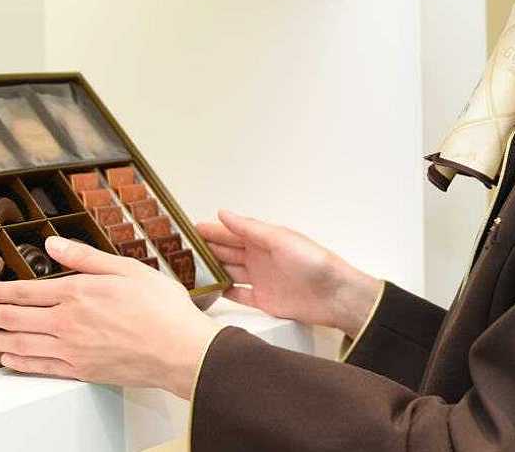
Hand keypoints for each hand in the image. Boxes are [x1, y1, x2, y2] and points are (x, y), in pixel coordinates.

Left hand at [0, 236, 219, 399]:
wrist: (179, 350)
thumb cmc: (161, 308)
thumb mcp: (126, 268)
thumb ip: (85, 257)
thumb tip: (53, 245)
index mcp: (78, 293)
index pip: (26, 292)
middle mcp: (68, 323)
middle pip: (15, 319)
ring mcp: (72, 349)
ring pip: (21, 345)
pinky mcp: (81, 370)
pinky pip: (41, 367)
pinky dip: (19, 364)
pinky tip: (8, 360)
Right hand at [195, 210, 380, 336]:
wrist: (334, 296)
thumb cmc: (314, 263)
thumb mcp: (279, 239)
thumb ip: (249, 228)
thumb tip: (223, 213)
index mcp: (264, 240)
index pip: (231, 232)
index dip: (210, 230)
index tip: (188, 229)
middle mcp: (260, 258)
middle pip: (227, 252)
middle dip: (205, 250)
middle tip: (180, 251)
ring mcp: (261, 279)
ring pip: (229, 272)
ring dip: (211, 270)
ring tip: (187, 271)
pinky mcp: (263, 300)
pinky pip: (238, 295)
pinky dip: (224, 292)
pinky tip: (210, 291)